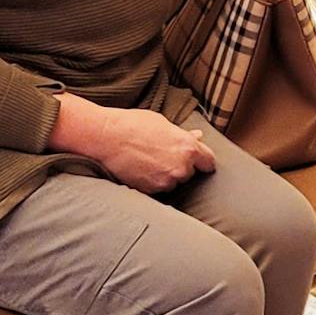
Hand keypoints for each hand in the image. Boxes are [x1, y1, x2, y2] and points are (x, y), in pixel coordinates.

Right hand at [51, 95, 216, 192]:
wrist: (107, 137)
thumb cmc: (133, 124)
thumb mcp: (162, 123)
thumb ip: (182, 135)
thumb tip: (198, 136)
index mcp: (188, 148)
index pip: (208, 162)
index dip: (204, 161)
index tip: (200, 162)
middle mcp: (181, 167)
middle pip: (190, 173)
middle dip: (181, 166)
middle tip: (163, 155)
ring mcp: (166, 181)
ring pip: (173, 182)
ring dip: (166, 175)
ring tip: (149, 161)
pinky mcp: (151, 191)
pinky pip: (158, 189)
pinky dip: (153, 181)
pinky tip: (141, 169)